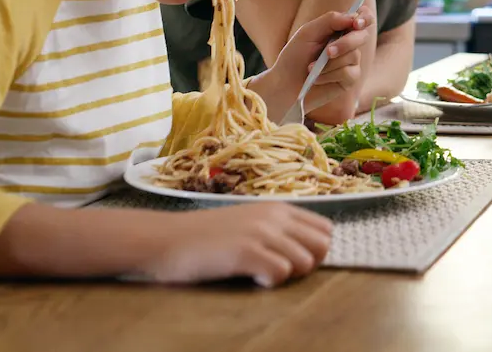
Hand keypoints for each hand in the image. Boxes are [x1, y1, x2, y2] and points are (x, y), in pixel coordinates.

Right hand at [146, 204, 332, 287]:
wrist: (166, 238)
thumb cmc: (205, 236)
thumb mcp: (247, 221)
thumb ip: (275, 229)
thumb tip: (305, 250)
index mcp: (277, 208)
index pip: (325, 228)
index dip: (314, 249)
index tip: (291, 259)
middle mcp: (273, 217)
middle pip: (322, 246)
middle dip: (307, 264)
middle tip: (278, 269)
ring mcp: (261, 233)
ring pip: (306, 261)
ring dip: (287, 275)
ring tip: (260, 273)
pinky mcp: (246, 251)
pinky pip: (280, 273)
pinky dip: (269, 283)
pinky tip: (250, 278)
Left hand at [253, 4, 374, 120]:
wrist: (285, 83)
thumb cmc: (295, 56)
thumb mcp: (308, 32)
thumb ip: (330, 20)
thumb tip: (353, 17)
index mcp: (340, 29)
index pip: (362, 18)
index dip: (365, 18)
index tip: (357, 23)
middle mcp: (349, 44)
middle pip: (362, 36)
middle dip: (345, 43)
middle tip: (327, 52)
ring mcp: (351, 62)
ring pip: (353, 56)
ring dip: (330, 63)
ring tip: (311, 68)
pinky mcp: (350, 79)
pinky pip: (348, 73)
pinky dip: (329, 74)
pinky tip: (317, 78)